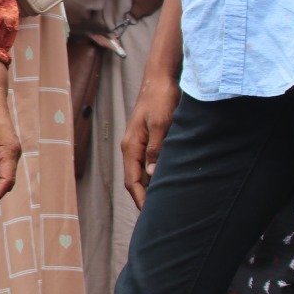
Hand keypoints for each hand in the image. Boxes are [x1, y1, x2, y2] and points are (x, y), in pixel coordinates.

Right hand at [122, 73, 179, 207]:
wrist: (160, 78)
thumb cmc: (160, 98)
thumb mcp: (161, 124)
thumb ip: (156, 148)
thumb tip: (152, 174)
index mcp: (131, 145)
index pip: (132, 180)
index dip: (140, 199)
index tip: (149, 215)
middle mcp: (131, 146)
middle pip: (134, 179)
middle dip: (143, 198)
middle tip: (156, 216)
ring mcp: (138, 142)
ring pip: (140, 172)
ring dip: (148, 188)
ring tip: (160, 203)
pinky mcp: (146, 138)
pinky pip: (146, 163)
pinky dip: (153, 176)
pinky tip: (163, 181)